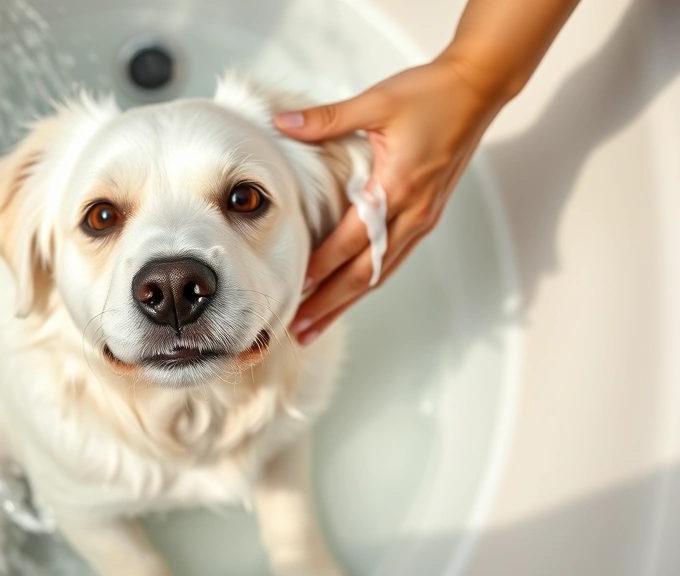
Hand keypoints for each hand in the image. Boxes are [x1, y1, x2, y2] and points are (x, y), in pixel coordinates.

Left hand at [277, 54, 509, 344]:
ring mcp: (423, 218)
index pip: (352, 238)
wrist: (477, 89)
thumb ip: (326, 118)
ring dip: (346, 302)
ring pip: (380, 274)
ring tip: (315, 325)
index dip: (323, 266)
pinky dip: (367, 283)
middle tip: (298, 330)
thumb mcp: (376, 101)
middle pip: (365, 272)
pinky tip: (349, 296)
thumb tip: (282, 123)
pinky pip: (393, 260)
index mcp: (398, 187)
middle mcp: (414, 212)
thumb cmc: (429, 93)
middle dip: (330, 304)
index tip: (296, 288)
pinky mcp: (427, 216)